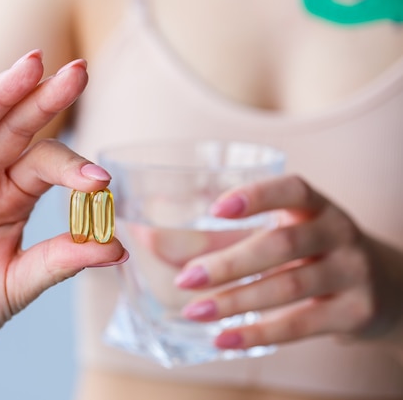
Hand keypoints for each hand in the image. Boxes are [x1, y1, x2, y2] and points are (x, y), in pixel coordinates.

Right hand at [0, 50, 127, 374]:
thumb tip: (117, 247)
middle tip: (78, 71)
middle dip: (43, 99)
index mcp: (10, 197)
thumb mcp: (19, 284)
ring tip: (32, 65)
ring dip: (1, 95)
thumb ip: (60, 261)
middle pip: (13, 129)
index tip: (102, 181)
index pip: (45, 163)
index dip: (73, 166)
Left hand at [175, 175, 402, 349]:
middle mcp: (338, 233)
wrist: (382, 288)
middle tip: (186, 278)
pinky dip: (258, 333)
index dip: (257, 196)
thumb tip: (149, 239)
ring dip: (235, 301)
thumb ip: (220, 237)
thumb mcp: (277, 234)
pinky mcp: (353, 312)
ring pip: (288, 286)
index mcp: (316, 206)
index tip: (216, 208)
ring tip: (194, 311)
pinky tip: (222, 338)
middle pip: (281, 244)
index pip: (292, 189)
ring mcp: (351, 272)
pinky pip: (300, 325)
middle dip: (229, 263)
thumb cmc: (310, 254)